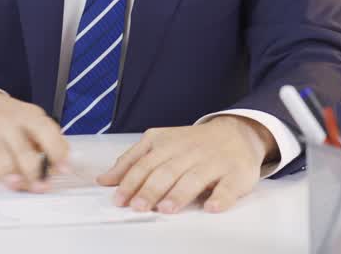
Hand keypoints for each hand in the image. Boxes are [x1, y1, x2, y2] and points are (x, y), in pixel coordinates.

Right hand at [0, 89, 70, 192]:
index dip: (56, 151)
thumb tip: (64, 166)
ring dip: (6, 171)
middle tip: (40, 187)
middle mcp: (7, 123)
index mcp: (29, 117)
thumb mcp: (32, 121)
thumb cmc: (10, 120)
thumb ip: (49, 141)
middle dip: (32, 170)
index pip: (46, 131)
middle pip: (22, 148)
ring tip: (13, 185)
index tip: (64, 169)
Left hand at [97, 116, 274, 213]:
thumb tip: (104, 180)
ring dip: (179, 194)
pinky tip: (212, 207)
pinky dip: (221, 197)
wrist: (236, 132)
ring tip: (166, 209)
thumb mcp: (159, 144)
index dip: (131, 181)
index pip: (145, 163)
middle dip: (151, 189)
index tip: (120, 199)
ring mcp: (214, 162)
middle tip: (138, 207)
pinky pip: (228, 186)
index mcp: (168, 144)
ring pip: (195, 178)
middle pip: (167, 171)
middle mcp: (189, 151)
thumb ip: (131, 161)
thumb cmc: (192, 144)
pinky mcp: (236, 173)